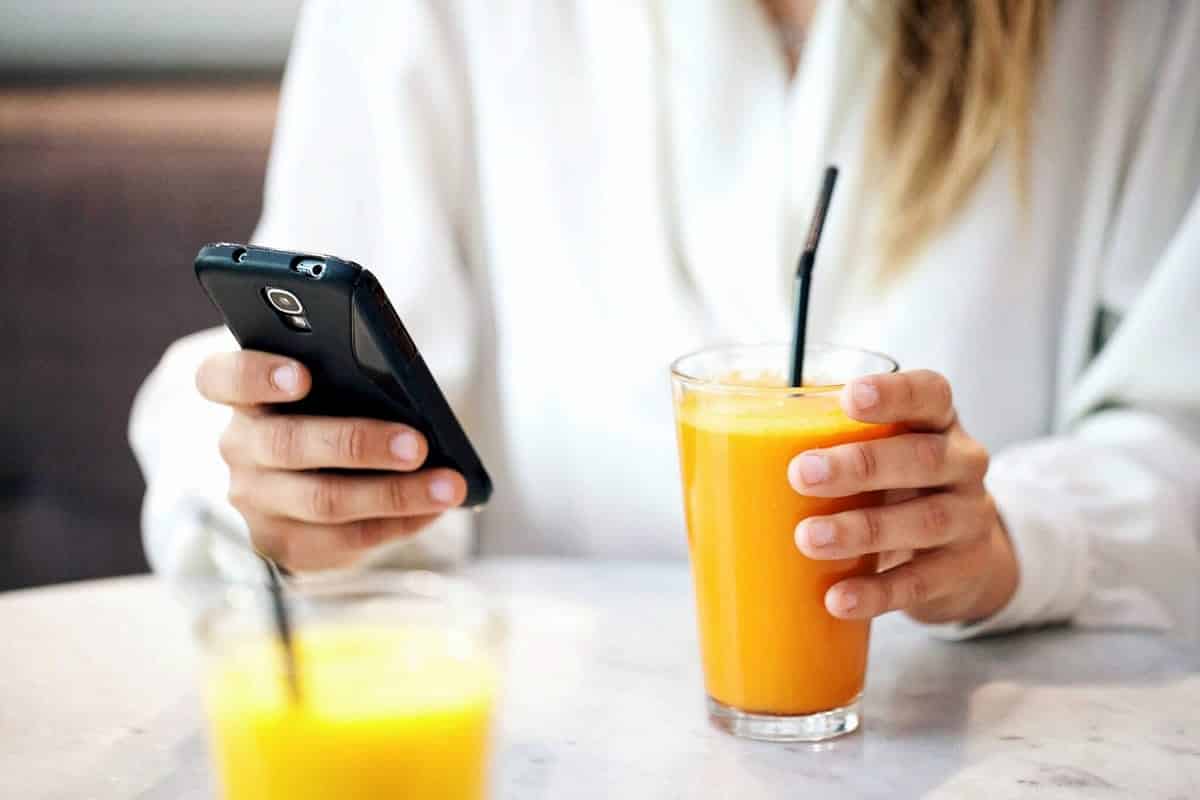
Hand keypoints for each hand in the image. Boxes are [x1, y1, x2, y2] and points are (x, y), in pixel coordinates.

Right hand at [195, 351, 465, 571]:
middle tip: (417, 444)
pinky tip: (434, 509)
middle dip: (358, 444)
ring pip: (322, 501)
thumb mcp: (338, 387)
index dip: (257, 375)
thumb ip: (352, 379)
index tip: (303, 375)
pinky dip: (397, 524)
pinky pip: (344, 540)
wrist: (323, 474)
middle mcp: (240, 449)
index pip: (223, 378)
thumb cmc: (339, 411)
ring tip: (447, 486)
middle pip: (287, 444)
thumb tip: (410, 395)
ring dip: (393, 494)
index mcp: (245, 396)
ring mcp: (256, 502)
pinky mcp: (282, 545)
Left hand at [789, 370, 1017, 624]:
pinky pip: (921, 582)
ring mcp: (968, 519)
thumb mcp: (877, 453)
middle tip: (801, 474)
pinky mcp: (961, 571)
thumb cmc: (895, 486)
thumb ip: (823, 441)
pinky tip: (838, 598)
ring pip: (925, 520)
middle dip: (860, 465)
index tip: (849, 398)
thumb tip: (716, 452)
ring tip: (807, 538)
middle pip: (922, 457)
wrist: (963, 556)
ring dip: (861, 530)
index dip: (894, 393)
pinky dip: (877, 591)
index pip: (929, 393)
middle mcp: (961, 463)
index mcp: (936, 421)